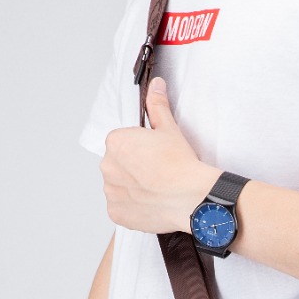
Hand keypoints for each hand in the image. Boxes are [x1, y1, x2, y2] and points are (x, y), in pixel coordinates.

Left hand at [100, 76, 220, 232]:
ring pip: (118, 187)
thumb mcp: (169, 128)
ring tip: (155, 191)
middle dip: (132, 169)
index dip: (139, 150)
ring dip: (131, 188)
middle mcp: (107, 166)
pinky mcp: (116, 213)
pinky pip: (121, 209)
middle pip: (117, 165)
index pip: (121, 144)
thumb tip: (156, 84)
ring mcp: (110, 192)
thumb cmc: (181, 163)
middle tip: (156, 174)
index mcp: (115, 142)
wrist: (191, 196)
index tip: (154, 157)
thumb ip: (157, 105)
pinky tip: (150, 204)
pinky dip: (132, 208)